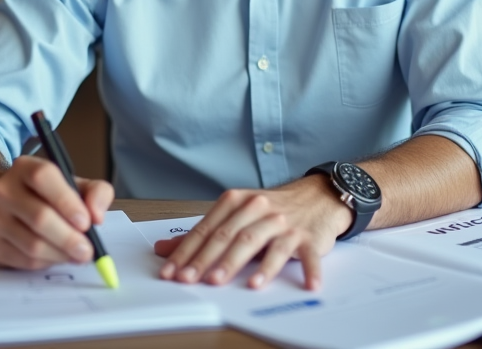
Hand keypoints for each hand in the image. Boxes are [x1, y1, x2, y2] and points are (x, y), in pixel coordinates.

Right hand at [0, 155, 113, 269]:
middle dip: (68, 238)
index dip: (67, 201)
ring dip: (60, 254)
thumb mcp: (77, 184)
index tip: (87, 222)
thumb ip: (97, 193)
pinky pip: (23, 260)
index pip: (43, 177)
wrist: (12, 204)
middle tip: (87, 251)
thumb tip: (97, 216)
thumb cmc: (51, 195)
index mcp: (25, 167)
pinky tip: (56, 256)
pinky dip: (46, 263)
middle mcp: (3, 189)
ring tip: (76, 255)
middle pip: (38, 217)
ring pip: (32, 244)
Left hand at [155, 175, 351, 290]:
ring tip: (233, 283)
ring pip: (260, 243)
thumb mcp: (235, 215)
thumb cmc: (272, 209)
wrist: (317, 196)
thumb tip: (164, 249)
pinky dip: (307, 269)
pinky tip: (306, 285)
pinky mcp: (308, 237)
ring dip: (246, 263)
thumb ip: (202, 234)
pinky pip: (306, 255)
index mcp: (237, 201)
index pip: (207, 229)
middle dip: (209, 259)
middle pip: (230, 236)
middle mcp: (259, 209)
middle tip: (193, 279)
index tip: (172, 271)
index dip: (188, 252)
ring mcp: (284, 223)